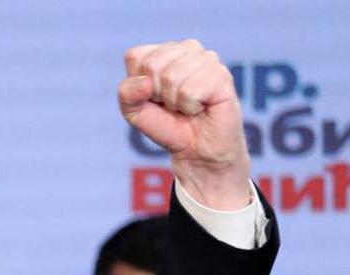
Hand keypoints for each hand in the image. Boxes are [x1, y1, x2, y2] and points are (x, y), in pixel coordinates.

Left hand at [120, 40, 251, 209]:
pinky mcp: (221, 74)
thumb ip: (127, 94)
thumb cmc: (166, 125)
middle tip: (171, 105)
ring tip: (186, 107)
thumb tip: (145, 83)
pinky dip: (190, 107)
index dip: (138, 85)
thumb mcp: (134, 112)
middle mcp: (187, 48)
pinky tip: (200, 107)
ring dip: (174, 102)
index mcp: (163, 51)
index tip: (152, 98)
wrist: (196, 150)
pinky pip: (189, 90)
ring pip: (172, 77)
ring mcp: (207, 58)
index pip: (135, 56)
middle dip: (156, 94)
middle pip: (153, 65)